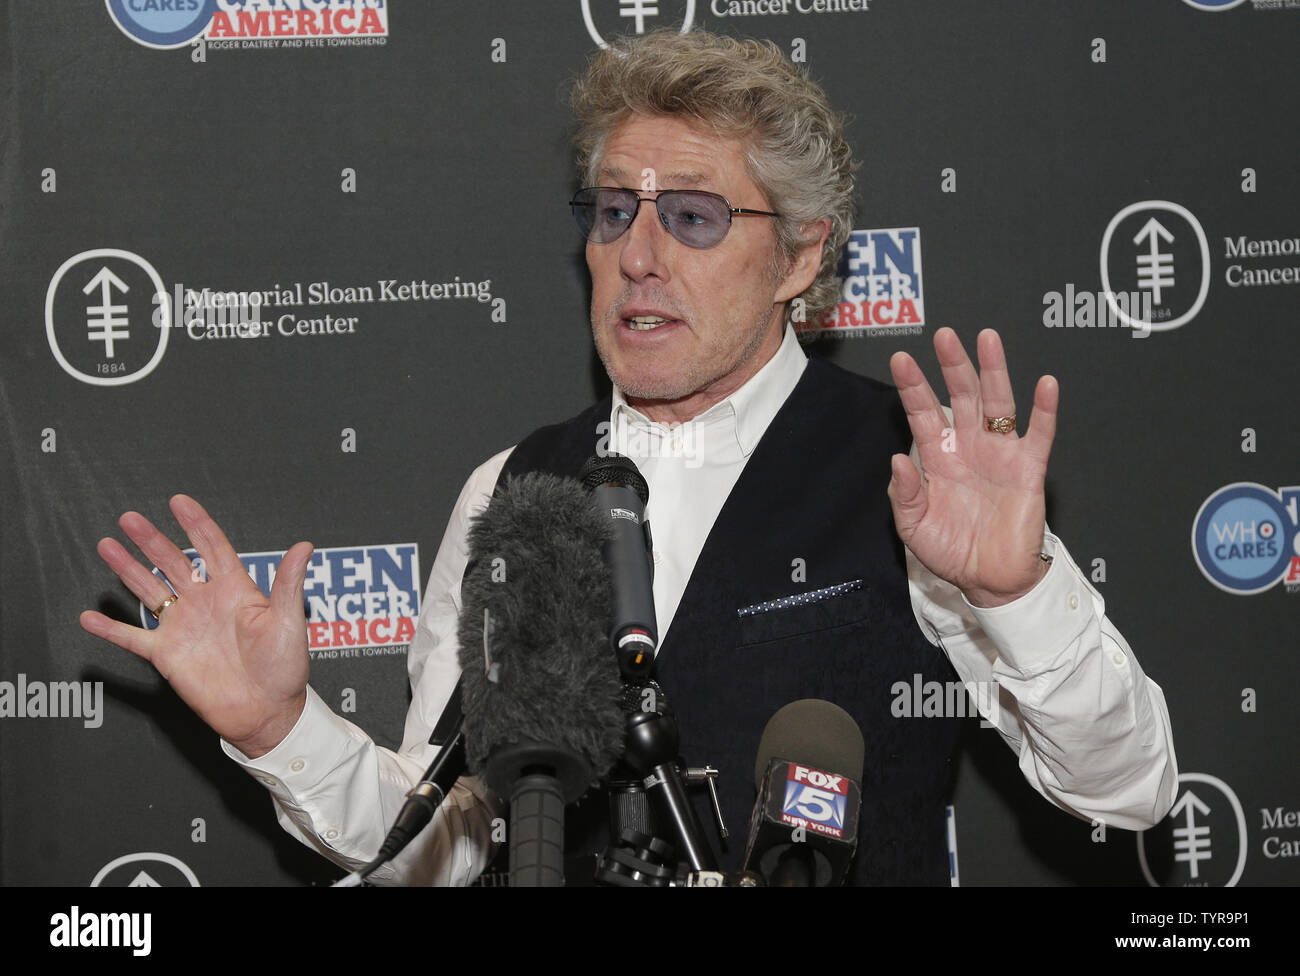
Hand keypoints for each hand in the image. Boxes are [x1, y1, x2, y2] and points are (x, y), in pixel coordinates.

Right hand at [79, 494, 311, 756]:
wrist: (267, 711)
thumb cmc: (285, 667)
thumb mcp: (289, 621)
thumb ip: (288, 583)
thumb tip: (305, 545)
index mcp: (236, 590)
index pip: (211, 548)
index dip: (196, 524)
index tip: (178, 501)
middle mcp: (205, 603)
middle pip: (172, 562)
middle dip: (151, 539)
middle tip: (130, 518)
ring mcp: (183, 627)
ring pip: (149, 590)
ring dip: (127, 568)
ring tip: (107, 545)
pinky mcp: (167, 655)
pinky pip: (133, 637)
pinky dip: (111, 628)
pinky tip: (89, 616)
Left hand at [887, 328, 1057, 607]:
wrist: (989, 581)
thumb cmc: (951, 551)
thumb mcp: (915, 527)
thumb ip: (905, 494)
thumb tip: (897, 460)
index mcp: (938, 458)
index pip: (923, 413)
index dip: (913, 387)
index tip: (901, 359)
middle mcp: (969, 447)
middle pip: (961, 396)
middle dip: (953, 365)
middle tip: (944, 335)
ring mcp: (1000, 454)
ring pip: (998, 403)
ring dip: (994, 371)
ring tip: (987, 339)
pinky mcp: (1028, 469)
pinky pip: (1040, 434)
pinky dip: (1045, 409)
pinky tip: (1045, 383)